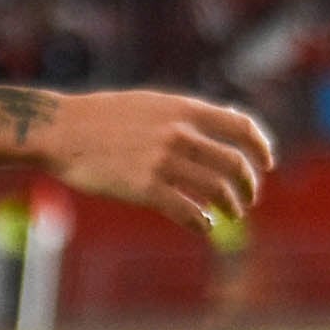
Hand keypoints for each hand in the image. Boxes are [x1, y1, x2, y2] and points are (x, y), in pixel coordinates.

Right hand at [39, 89, 275, 231]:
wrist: (62, 131)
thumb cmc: (105, 117)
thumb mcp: (154, 103)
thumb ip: (187, 115)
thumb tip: (223, 123)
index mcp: (185, 109)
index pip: (240, 125)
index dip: (261, 145)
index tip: (267, 163)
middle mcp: (180, 134)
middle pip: (233, 163)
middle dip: (247, 184)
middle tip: (249, 198)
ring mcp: (163, 161)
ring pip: (214, 189)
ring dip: (230, 205)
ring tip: (232, 213)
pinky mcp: (144, 188)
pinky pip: (185, 210)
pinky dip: (201, 221)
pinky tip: (205, 225)